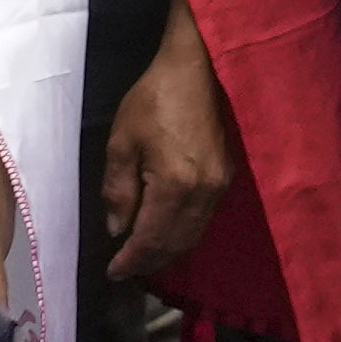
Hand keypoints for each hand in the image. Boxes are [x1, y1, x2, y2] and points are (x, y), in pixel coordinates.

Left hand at [98, 14, 237, 281]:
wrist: (198, 70)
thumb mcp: (122, 142)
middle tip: (125, 269)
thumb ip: (118, 190)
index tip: (114, 272)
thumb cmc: (154, 99)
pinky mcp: (227, 177)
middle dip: (150, 261)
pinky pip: (203, 219)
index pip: (152, 238)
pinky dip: (183, 233)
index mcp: (176, 185)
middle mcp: (204, 193)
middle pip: (177, 243)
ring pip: (193, 235)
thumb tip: (118, 228)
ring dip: (168, 251)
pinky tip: (166, 232)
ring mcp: (220, 186)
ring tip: (142, 257)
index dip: (132, 259)